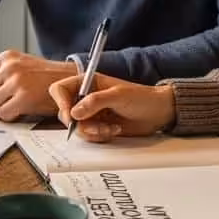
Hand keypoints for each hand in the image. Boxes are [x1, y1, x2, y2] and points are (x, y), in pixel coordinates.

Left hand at [0, 51, 77, 120]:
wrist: (69, 79)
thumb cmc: (45, 76)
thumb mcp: (22, 64)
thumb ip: (1, 72)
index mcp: (7, 56)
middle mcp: (10, 67)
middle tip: (5, 103)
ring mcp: (16, 82)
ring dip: (1, 109)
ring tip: (16, 104)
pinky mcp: (23, 98)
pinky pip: (3, 114)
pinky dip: (10, 116)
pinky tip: (21, 110)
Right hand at [49, 73, 176, 141]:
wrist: (157, 113)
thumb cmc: (141, 97)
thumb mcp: (118, 96)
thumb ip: (95, 101)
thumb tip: (75, 112)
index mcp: (87, 82)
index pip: (60, 89)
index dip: (62, 103)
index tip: (71, 116)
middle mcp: (86, 97)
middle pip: (65, 112)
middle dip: (80, 123)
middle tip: (96, 126)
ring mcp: (91, 113)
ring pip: (77, 127)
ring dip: (93, 131)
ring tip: (110, 128)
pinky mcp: (98, 126)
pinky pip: (88, 136)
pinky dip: (99, 136)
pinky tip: (113, 130)